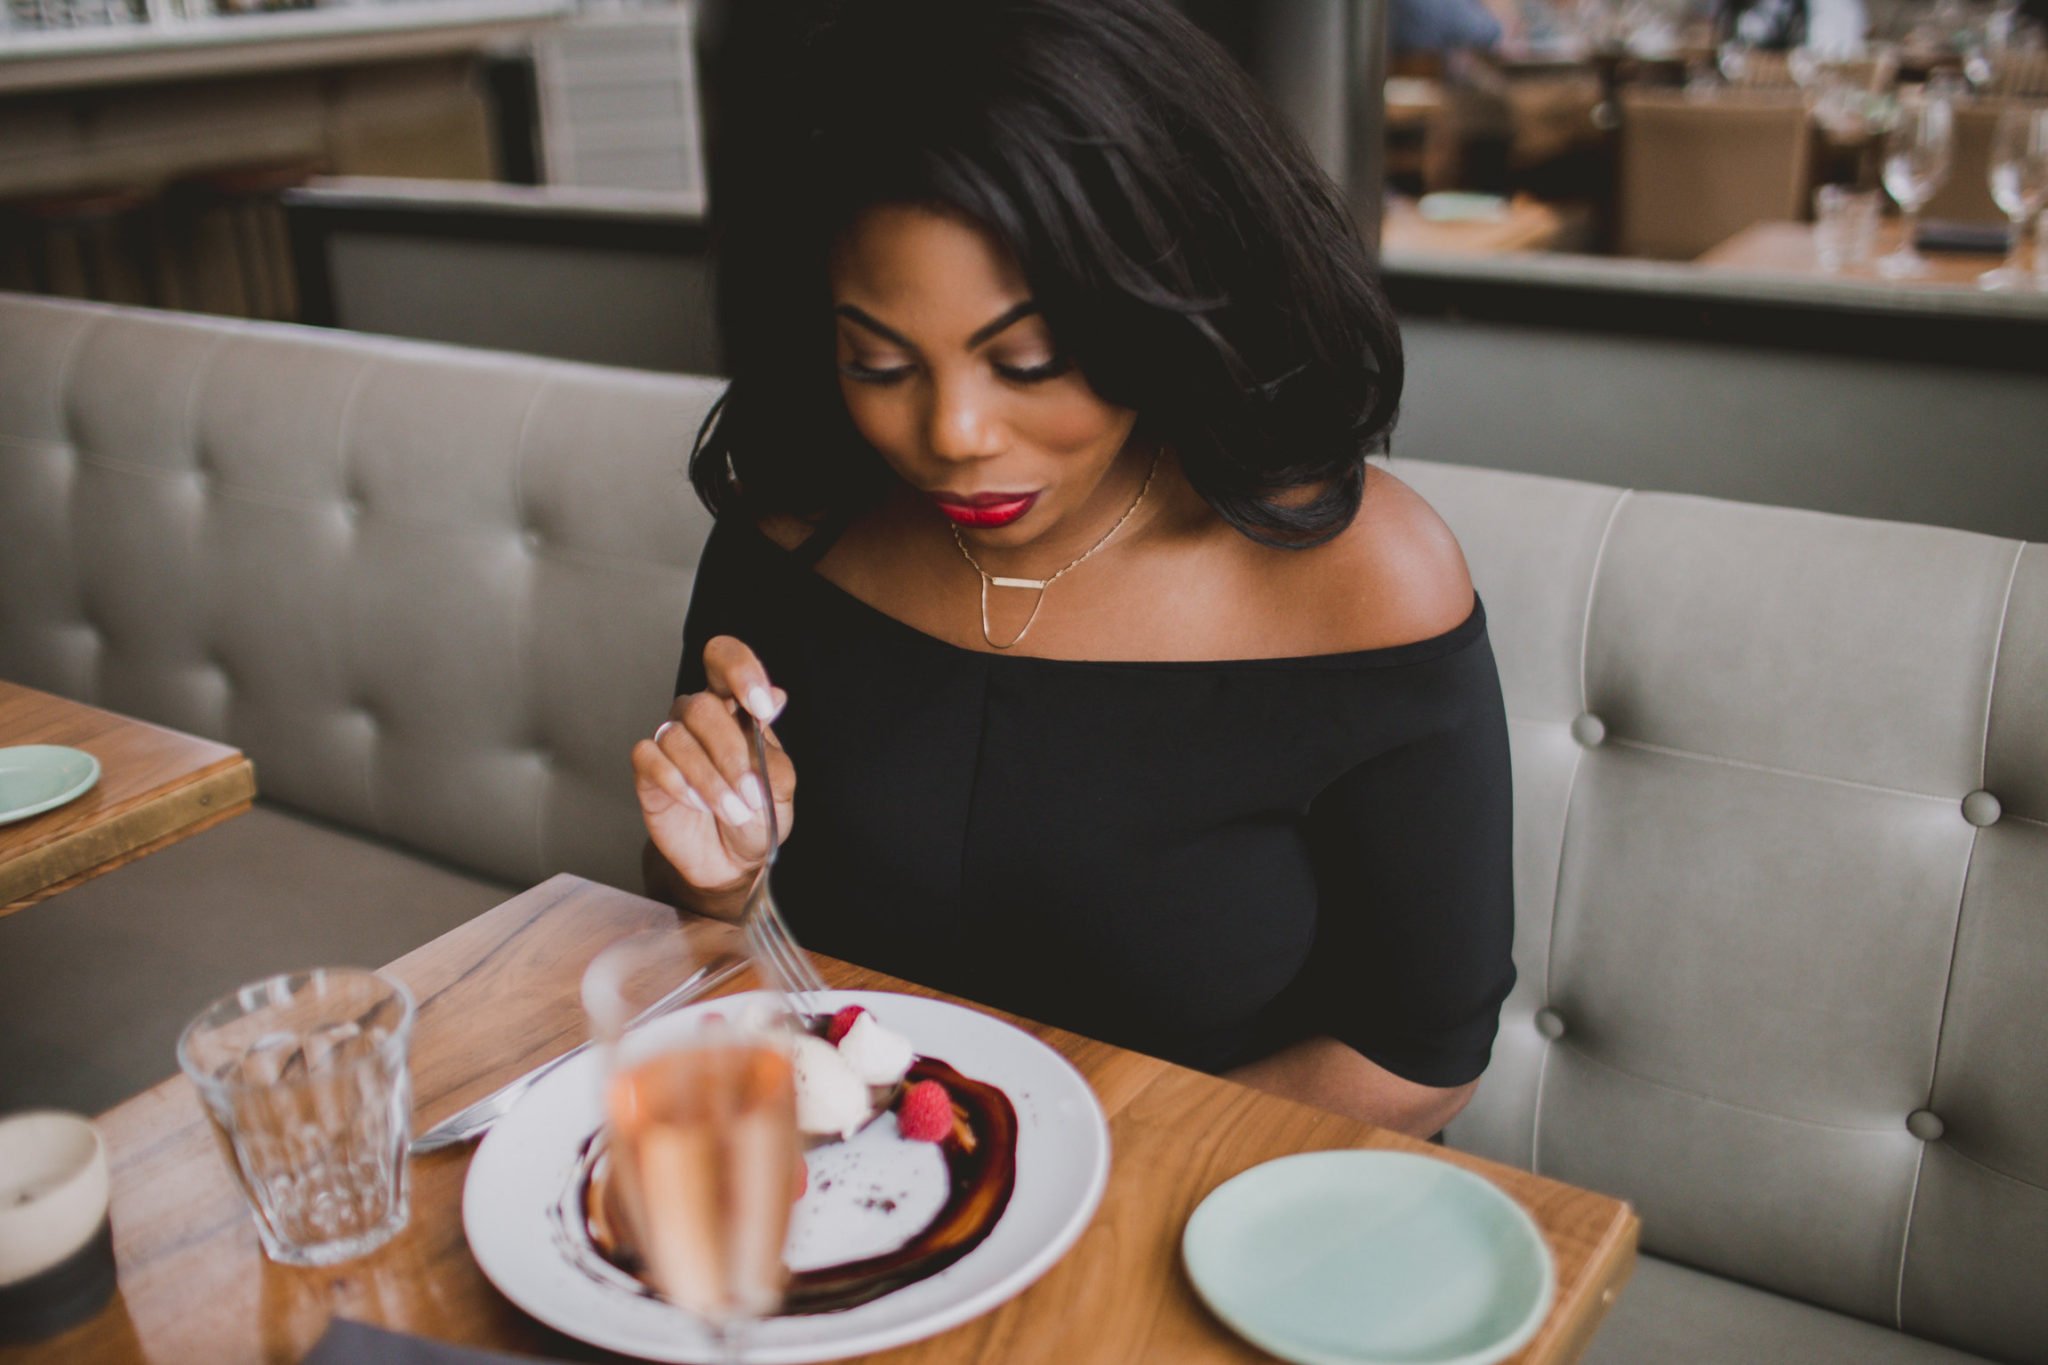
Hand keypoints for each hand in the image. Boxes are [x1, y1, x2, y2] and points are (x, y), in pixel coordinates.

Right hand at [632, 636, 793, 908]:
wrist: (733, 860)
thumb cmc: (759, 815)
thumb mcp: (781, 784)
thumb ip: (773, 745)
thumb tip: (776, 696)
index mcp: (734, 706)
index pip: (724, 659)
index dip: (740, 670)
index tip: (762, 708)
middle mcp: (699, 716)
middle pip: (702, 706)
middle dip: (731, 755)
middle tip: (751, 795)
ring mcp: (671, 741)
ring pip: (677, 737)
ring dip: (710, 780)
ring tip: (733, 811)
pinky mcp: (648, 770)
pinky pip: (649, 756)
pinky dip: (676, 781)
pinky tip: (695, 803)